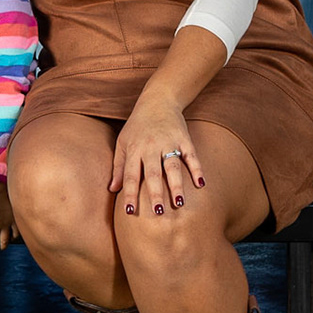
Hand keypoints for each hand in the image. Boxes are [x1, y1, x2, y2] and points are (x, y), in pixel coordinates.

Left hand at [108, 97, 203, 217]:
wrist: (158, 101)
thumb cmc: (137, 127)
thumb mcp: (123, 143)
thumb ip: (119, 167)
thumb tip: (112, 190)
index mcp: (134, 149)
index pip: (130, 175)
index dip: (130, 193)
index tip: (130, 212)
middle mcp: (151, 146)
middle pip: (152, 172)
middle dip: (155, 192)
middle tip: (158, 212)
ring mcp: (168, 142)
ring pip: (172, 166)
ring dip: (176, 185)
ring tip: (179, 203)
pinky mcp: (184, 138)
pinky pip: (191, 156)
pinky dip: (196, 169)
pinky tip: (201, 184)